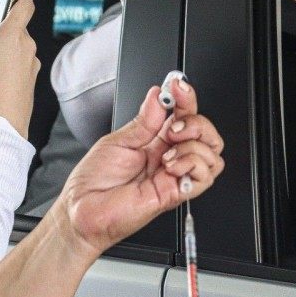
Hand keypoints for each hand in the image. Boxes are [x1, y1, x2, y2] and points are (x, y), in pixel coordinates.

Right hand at [0, 0, 39, 139]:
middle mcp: (27, 46)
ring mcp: (32, 62)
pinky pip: (20, 62)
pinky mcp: (32, 77)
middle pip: (16, 26)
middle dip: (1, 25)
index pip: (25, 4)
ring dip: (3, 46)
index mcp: (13, 35)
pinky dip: (8, 61)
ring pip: (17, 46)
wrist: (5, 120)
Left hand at [56, 81, 223, 262]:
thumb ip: (144, 120)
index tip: (178, 86)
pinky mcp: (177, 193)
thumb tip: (159, 95)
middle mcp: (169, 157)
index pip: (184, 115)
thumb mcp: (118, 140)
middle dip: (196, 123)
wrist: (82, 210)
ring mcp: (175, 176)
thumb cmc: (94, 182)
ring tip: (167, 154)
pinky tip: (172, 167)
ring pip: (212, 155)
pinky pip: (204, 176)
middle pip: (207, 135)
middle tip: (173, 128)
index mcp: (155, 142)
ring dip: (194, 146)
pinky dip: (192, 164)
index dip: (186, 98)